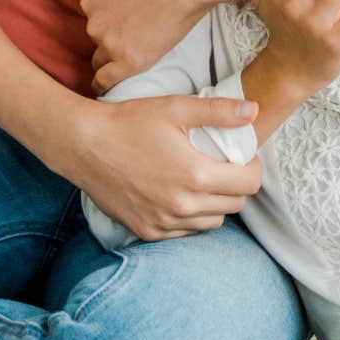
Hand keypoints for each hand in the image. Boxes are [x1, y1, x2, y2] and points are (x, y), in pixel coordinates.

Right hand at [74, 94, 262, 240]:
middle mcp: (183, 206)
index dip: (252, 167)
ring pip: (213, 222)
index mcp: (196, 176)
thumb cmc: (130, 122)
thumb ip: (219, 111)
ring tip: (203, 178)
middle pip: (235, 205)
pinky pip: (186, 232)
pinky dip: (191, 216)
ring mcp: (164, 223)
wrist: (84, 145)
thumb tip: (254, 111)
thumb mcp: (176, 108)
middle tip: (224, 164)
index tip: (243, 154)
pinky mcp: (147, 231)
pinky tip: (180, 193)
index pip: (249, 184)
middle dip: (237, 184)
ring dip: (216, 202)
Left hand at [82, 0, 207, 93]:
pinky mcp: (129, 61)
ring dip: (110, 56)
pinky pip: (106, 80)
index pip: (94, 9)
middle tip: (134, 28)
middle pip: (98, 31)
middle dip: (111, 31)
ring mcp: (110, 42)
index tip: (123, 12)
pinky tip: (105, 87)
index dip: (110, 10)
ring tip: (125, 57)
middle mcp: (94, 20)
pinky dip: (103, 84)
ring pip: (101, 55)